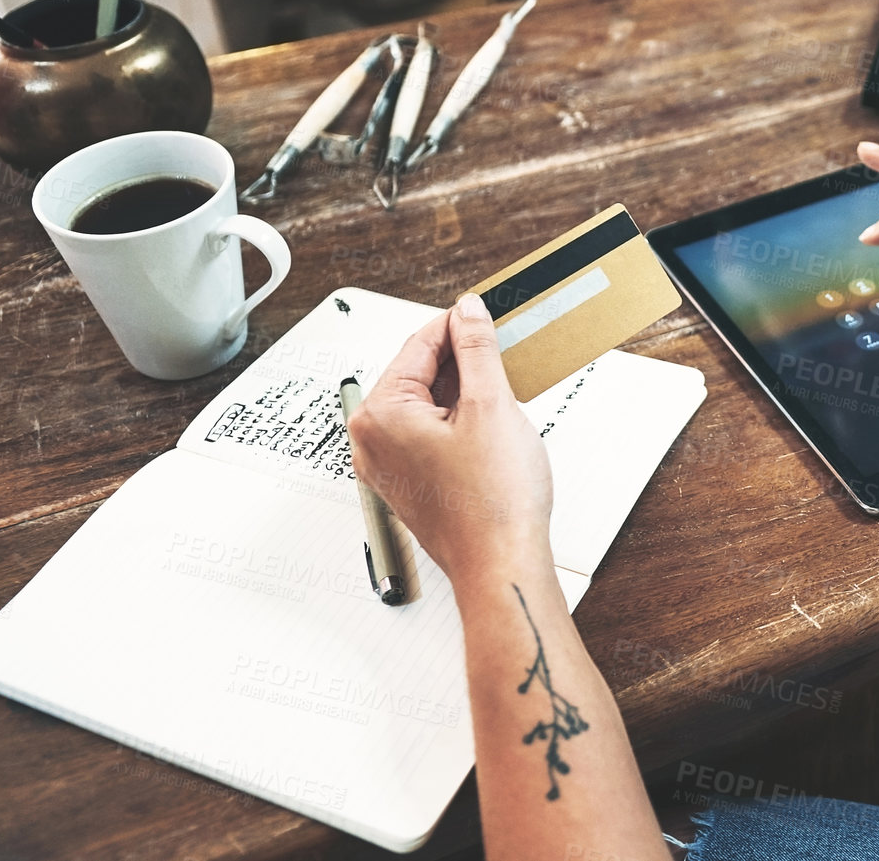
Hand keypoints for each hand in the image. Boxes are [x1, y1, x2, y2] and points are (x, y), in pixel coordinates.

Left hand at [346, 293, 552, 582]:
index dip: (461, 324)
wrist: (501, 565)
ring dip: (466, 392)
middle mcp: (372, 440)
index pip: (420, 345)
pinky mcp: (410, 483)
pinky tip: (493, 425)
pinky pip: (430, 433)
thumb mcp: (491, 406)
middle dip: (464, 361)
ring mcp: (388, 465)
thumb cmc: (492, 504)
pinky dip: (460, 421)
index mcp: (380, 415)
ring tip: (505, 393)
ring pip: (427, 404)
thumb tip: (468, 312)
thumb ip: (477, 349)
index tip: (488, 312)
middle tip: (504, 351)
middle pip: (420, 373)